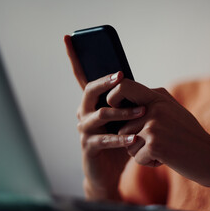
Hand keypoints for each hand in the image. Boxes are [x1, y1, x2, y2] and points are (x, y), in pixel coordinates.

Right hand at [64, 36, 144, 199]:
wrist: (109, 172)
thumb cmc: (118, 142)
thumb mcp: (122, 119)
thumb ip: (123, 101)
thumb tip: (134, 81)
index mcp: (91, 104)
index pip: (81, 78)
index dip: (74, 58)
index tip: (67, 37)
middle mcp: (83, 114)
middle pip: (89, 92)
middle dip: (104, 82)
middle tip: (121, 76)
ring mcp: (84, 131)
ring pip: (100, 115)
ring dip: (122, 112)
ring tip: (142, 111)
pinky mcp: (89, 148)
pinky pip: (104, 139)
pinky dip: (121, 138)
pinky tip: (135, 138)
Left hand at [107, 79, 209, 210]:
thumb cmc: (190, 137)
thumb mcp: (172, 112)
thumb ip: (151, 104)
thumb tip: (124, 100)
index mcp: (158, 96)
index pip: (123, 86)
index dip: (113, 98)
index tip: (116, 111)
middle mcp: (154, 107)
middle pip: (122, 125)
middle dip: (133, 140)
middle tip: (158, 143)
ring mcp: (154, 124)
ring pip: (127, 143)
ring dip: (141, 152)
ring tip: (164, 150)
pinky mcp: (154, 143)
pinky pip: (136, 158)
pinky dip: (149, 162)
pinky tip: (167, 158)